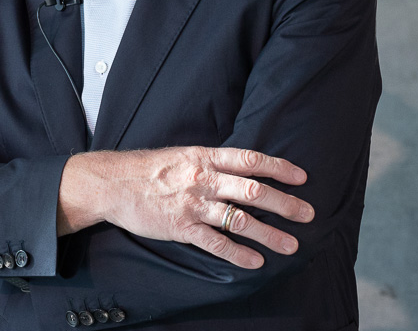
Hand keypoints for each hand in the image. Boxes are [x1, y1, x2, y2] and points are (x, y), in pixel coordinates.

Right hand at [57, 146, 313, 268]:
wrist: (110, 183)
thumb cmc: (144, 168)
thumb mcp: (179, 155)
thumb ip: (207, 163)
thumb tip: (238, 170)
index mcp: (202, 157)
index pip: (249, 159)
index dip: (278, 168)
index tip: (301, 177)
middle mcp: (202, 179)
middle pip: (253, 191)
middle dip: (285, 204)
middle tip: (307, 214)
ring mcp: (193, 204)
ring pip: (241, 220)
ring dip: (270, 234)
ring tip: (290, 245)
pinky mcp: (181, 227)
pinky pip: (216, 243)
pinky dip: (238, 254)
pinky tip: (254, 262)